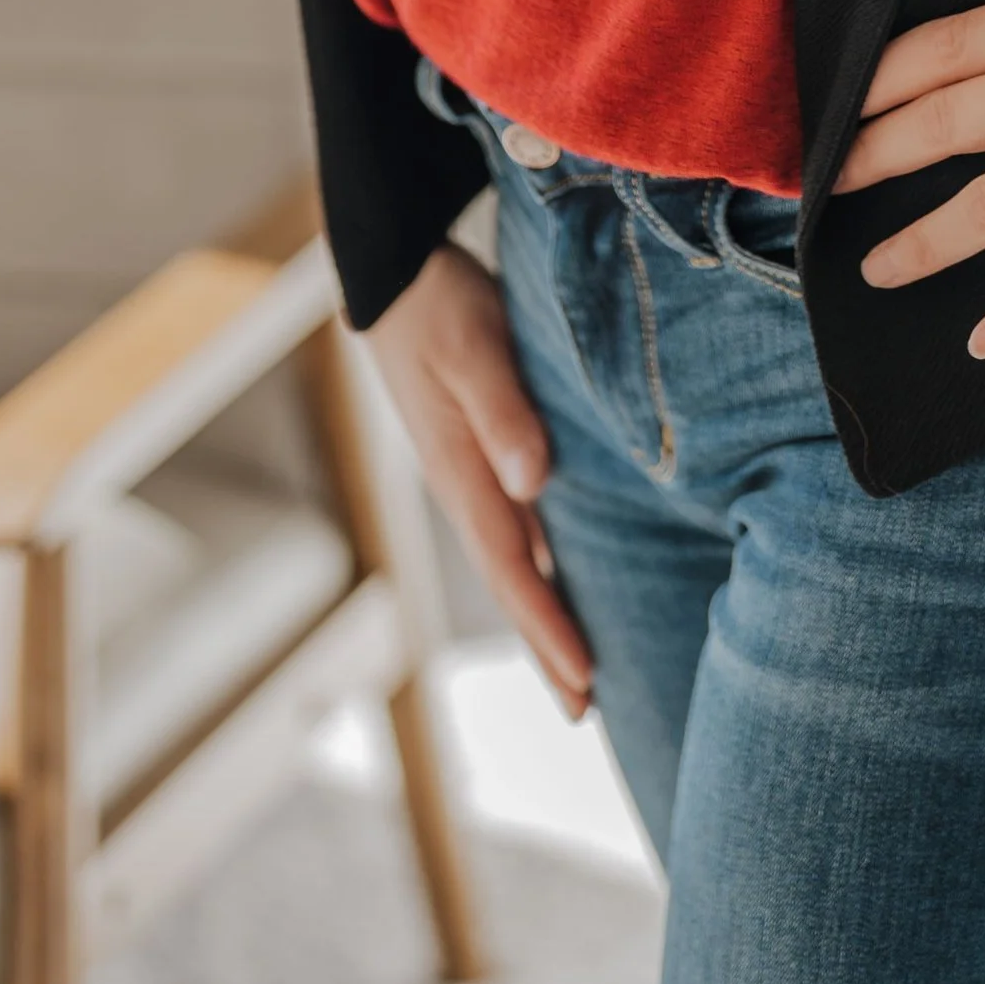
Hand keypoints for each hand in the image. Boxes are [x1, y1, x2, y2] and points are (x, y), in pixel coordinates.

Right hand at [365, 244, 593, 712]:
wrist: (398, 272)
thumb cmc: (438, 305)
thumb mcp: (474, 347)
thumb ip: (504, 412)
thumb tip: (532, 482)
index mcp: (463, 473)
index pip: (513, 570)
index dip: (547, 628)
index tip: (584, 684)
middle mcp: (469, 483)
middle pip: (514, 581)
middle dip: (546, 644)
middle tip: (587, 711)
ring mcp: (474, 468)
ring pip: (518, 558)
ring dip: (546, 609)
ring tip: (582, 663)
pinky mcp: (485, 445)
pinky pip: (520, 522)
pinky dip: (545, 560)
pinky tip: (568, 570)